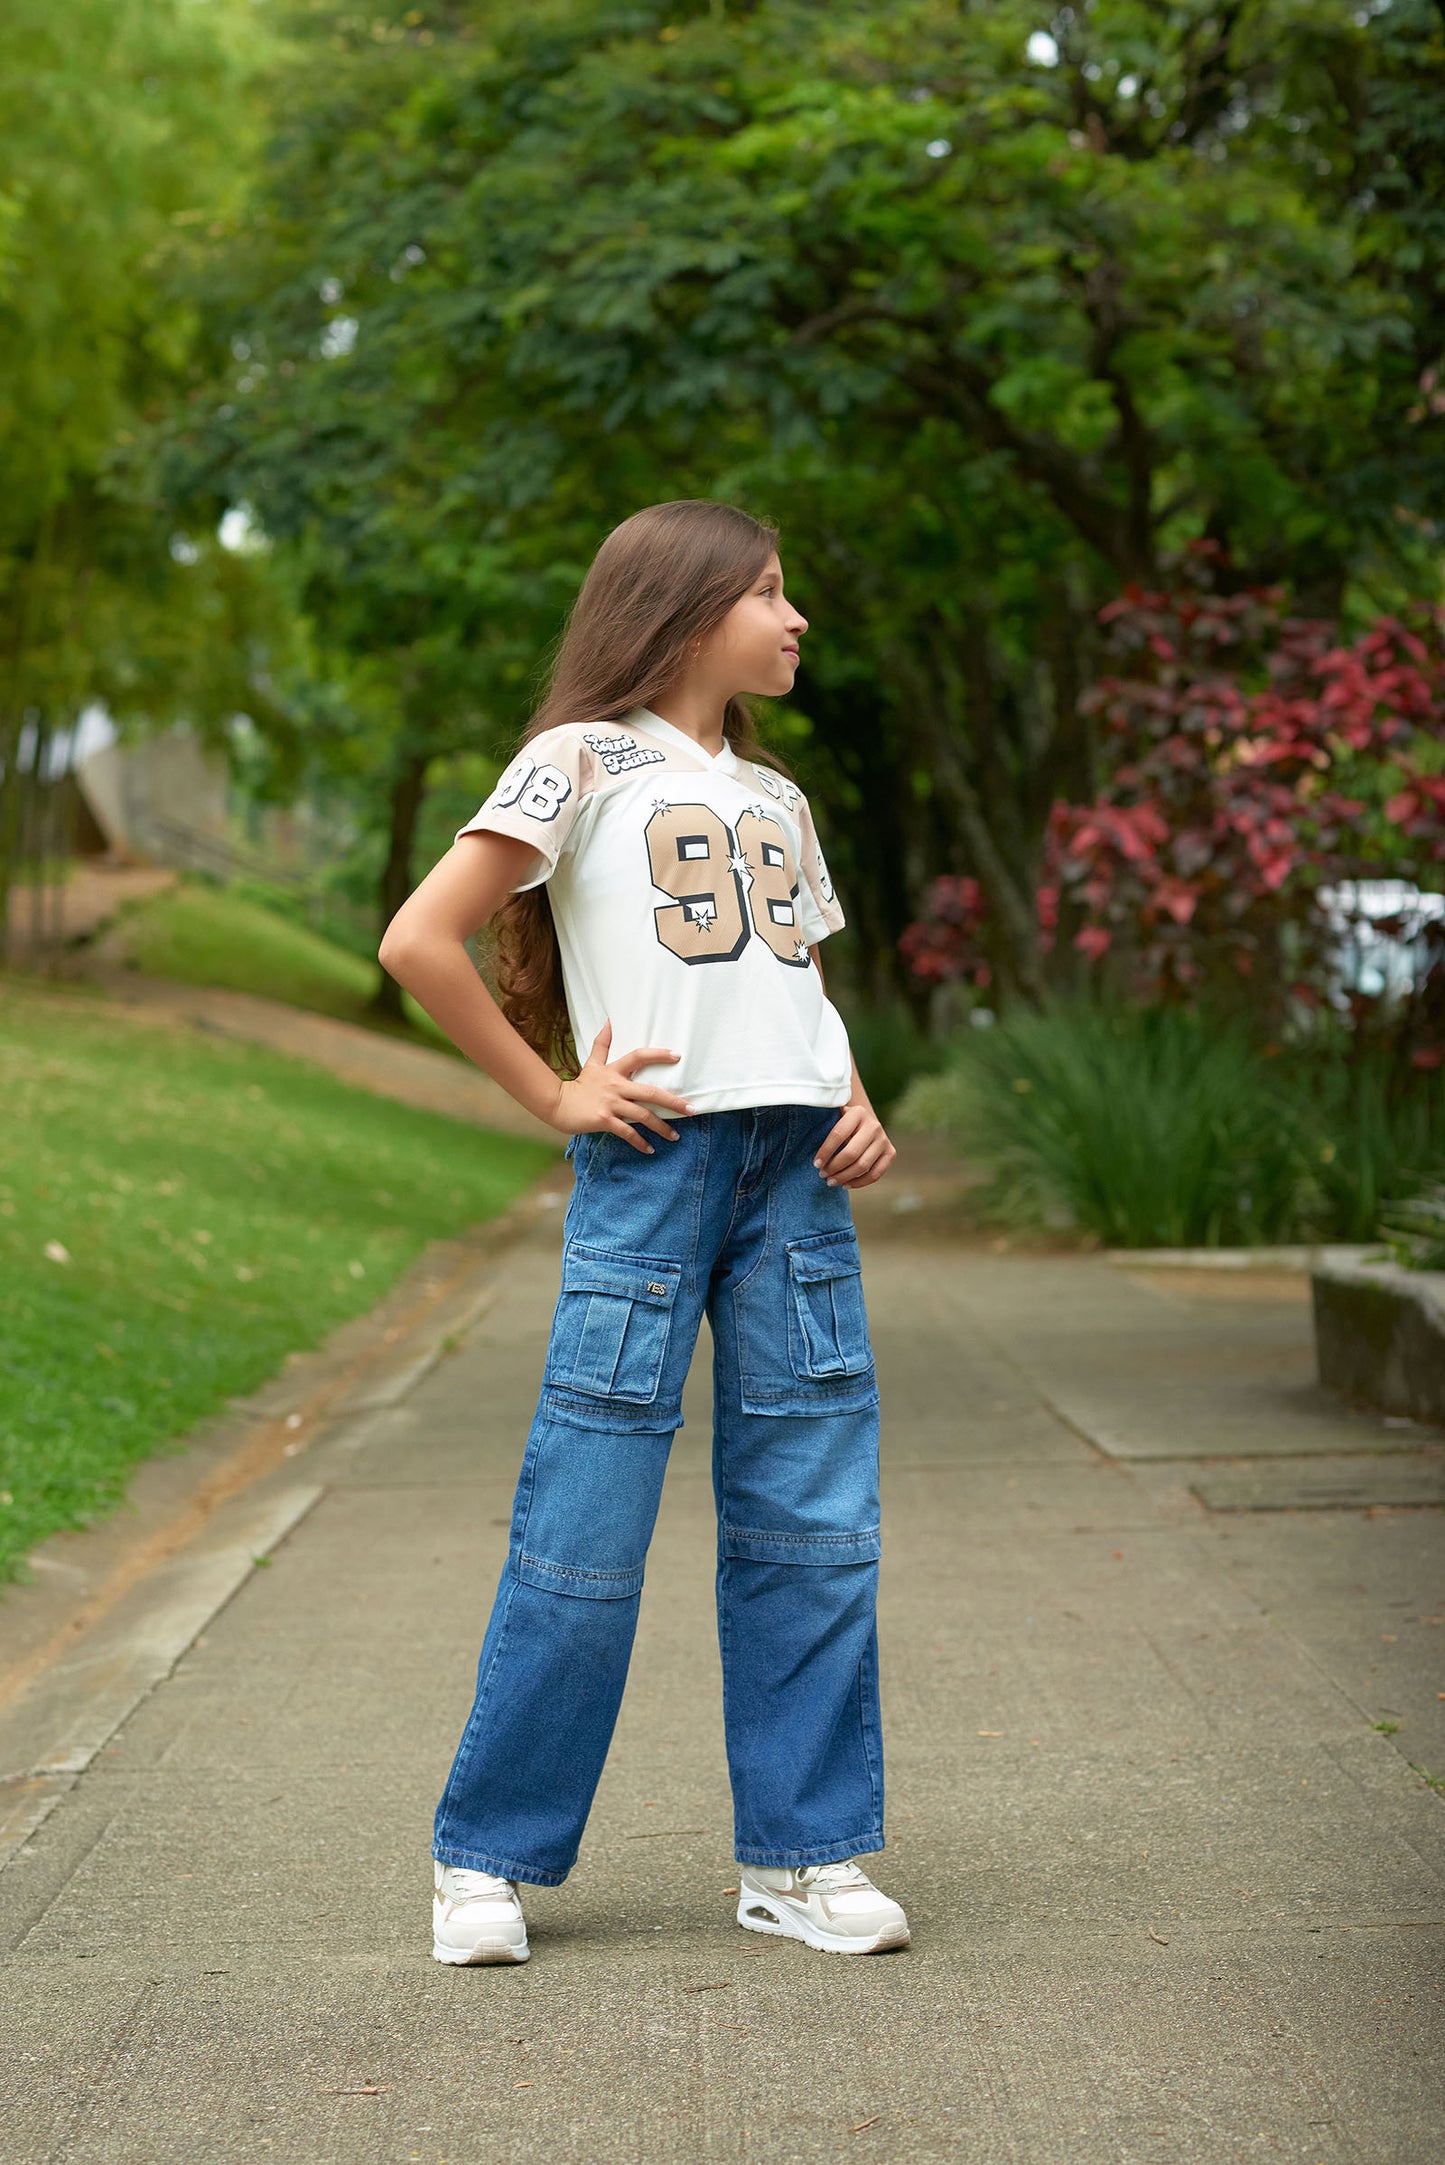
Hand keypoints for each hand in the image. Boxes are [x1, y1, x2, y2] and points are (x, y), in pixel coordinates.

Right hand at [550, 1020, 692, 1153]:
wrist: (557, 1104)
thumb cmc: (579, 1085)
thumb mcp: (592, 1062)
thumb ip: (602, 1043)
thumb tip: (609, 1021)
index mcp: (615, 1071)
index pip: (639, 1057)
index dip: (658, 1054)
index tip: (678, 1056)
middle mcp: (616, 1086)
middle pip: (651, 1093)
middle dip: (674, 1102)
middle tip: (692, 1110)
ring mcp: (611, 1104)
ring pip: (643, 1116)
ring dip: (661, 1128)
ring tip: (675, 1136)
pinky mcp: (604, 1120)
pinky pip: (627, 1133)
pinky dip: (640, 1142)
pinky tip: (650, 1149)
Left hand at [814, 1102, 895, 1187]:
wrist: (864, 1121)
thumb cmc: (841, 1122)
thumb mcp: (834, 1116)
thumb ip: (824, 1123)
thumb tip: (801, 1137)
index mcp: (858, 1112)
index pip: (838, 1134)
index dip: (825, 1151)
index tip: (815, 1164)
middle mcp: (874, 1125)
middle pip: (852, 1153)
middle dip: (834, 1167)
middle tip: (822, 1175)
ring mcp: (884, 1139)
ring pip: (863, 1165)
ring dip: (844, 1177)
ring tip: (831, 1182)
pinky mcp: (890, 1152)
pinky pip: (876, 1174)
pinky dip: (859, 1183)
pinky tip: (845, 1184)